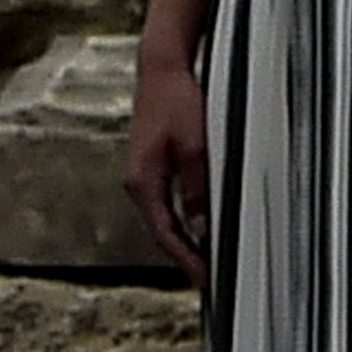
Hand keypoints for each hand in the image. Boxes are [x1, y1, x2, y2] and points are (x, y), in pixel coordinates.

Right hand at [124, 44, 206, 274]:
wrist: (162, 70)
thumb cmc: (178, 102)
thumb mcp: (196, 145)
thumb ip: (199, 186)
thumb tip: (203, 225)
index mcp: (143, 182)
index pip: (165, 234)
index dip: (187, 260)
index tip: (206, 281)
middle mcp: (139, 183)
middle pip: (163, 231)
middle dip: (186, 258)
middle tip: (213, 281)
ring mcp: (145, 175)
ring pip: (165, 219)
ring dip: (186, 241)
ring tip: (211, 263)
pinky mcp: (154, 167)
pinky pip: (169, 204)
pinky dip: (184, 221)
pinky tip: (203, 230)